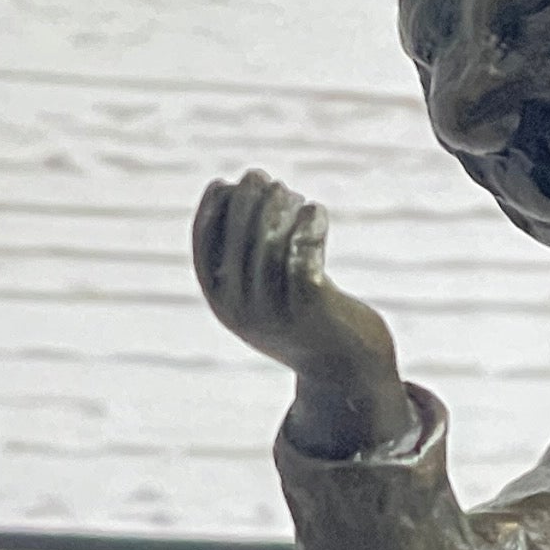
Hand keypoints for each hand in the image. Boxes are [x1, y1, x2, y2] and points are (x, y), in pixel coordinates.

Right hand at [191, 169, 414, 457]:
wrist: (346, 370)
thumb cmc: (303, 318)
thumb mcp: (263, 291)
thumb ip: (246, 254)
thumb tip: (241, 190)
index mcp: (222, 304)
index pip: (204, 245)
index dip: (211, 209)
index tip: (225, 183)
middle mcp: (241, 310)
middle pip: (238, 238)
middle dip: (249, 201)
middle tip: (266, 179)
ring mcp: (274, 312)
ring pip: (270, 243)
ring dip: (281, 209)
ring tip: (295, 196)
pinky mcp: (310, 309)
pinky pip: (303, 255)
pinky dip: (308, 226)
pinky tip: (316, 211)